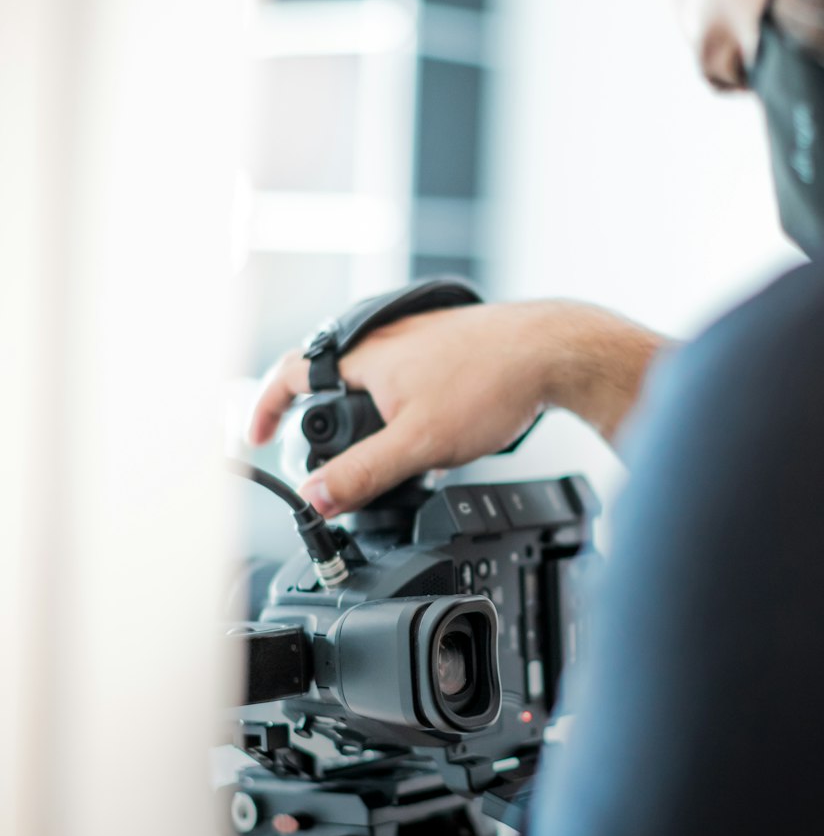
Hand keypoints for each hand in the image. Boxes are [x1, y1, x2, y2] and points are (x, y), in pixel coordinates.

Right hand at [249, 299, 665, 515]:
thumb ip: (362, 473)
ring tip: (382, 450)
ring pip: (374, 377)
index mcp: (365, 353)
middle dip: (324, 420)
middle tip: (325, 459)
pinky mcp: (448, 344)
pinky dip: (402, 403)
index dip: (268, 408)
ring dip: (366, 413)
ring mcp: (418, 337)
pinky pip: (409, 375)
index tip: (258, 437)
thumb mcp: (417, 443)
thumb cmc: (491, 381)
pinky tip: (429, 428)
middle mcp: (385, 337)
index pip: (292, 374)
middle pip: (332, 378)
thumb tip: (315, 498)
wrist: (553, 352)